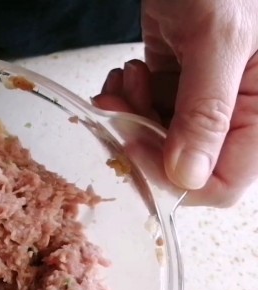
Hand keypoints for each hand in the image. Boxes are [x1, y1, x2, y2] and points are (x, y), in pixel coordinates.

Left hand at [94, 0, 257, 206]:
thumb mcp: (218, 39)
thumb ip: (205, 109)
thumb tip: (186, 176)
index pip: (221, 184)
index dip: (171, 177)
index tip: (134, 145)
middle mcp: (239, 108)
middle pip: (182, 164)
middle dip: (141, 141)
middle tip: (117, 111)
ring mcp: (207, 94)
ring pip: (158, 137)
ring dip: (129, 117)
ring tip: (124, 80)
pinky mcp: (180, 76)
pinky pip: (147, 108)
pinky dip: (127, 98)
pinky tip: (125, 72)